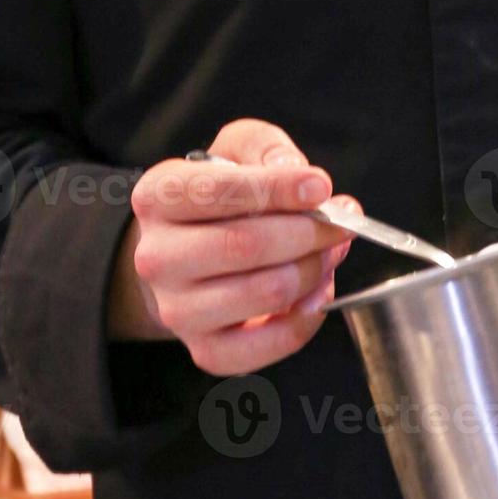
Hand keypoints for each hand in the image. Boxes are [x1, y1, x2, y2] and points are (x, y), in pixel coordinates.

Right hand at [108, 119, 358, 374]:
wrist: (186, 259)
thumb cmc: (218, 200)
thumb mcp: (234, 151)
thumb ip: (265, 148)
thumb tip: (299, 175)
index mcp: (156, 198)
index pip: (215, 191)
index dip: (277, 188)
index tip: (320, 186)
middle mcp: (156, 257)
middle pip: (246, 245)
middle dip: (309, 232)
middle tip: (341, 222)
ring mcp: (177, 310)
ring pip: (266, 292)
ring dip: (315, 269)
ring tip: (329, 251)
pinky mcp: (206, 350)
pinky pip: (272, 343)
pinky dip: (309, 317)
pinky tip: (317, 291)